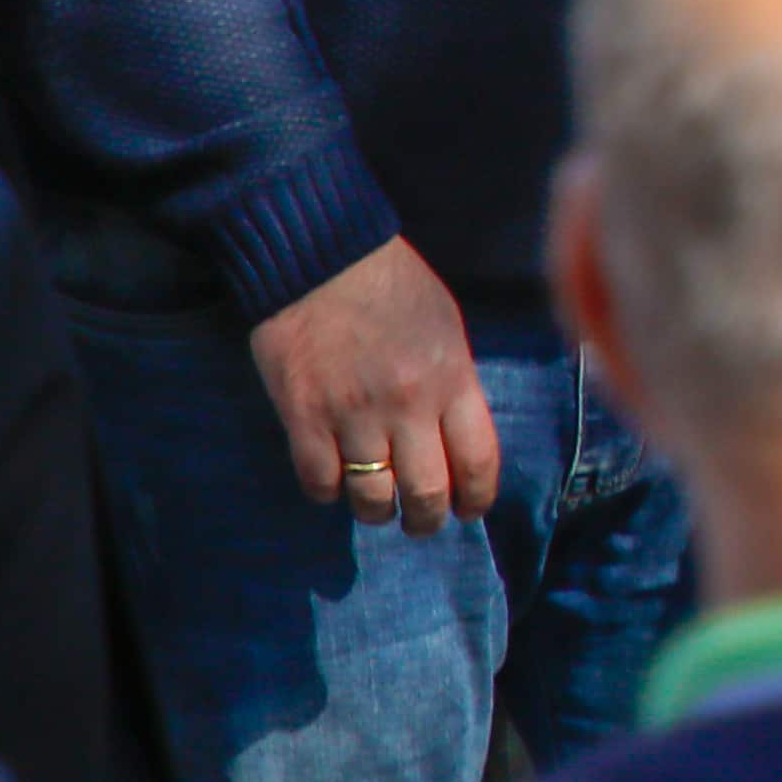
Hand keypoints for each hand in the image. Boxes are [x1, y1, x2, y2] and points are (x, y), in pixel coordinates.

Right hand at [250, 242, 496, 536]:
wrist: (320, 259)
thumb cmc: (392, 287)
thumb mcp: (447, 329)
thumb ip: (455, 384)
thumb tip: (458, 437)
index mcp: (452, 380)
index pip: (478, 460)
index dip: (476, 497)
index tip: (469, 510)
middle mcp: (407, 405)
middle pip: (427, 492)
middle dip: (427, 519)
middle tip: (421, 522)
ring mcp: (352, 414)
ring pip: (372, 497)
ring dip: (377, 511)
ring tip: (378, 508)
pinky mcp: (302, 416)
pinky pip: (319, 481)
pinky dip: (327, 492)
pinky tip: (333, 482)